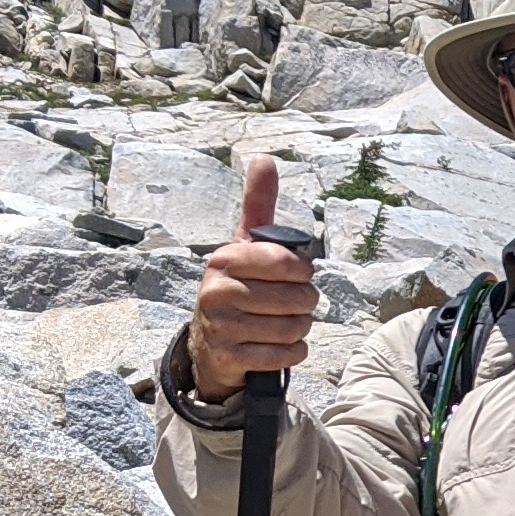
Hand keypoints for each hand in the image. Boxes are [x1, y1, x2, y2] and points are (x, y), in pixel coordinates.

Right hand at [189, 156, 317, 400]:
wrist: (210, 345)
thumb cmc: (238, 288)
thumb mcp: (245, 247)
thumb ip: (257, 206)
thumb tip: (263, 158)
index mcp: (224, 259)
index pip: (287, 263)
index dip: (303, 272)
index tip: (297, 276)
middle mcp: (216, 290)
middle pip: (296, 299)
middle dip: (304, 304)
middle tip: (292, 305)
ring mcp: (219, 326)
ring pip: (293, 328)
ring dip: (299, 330)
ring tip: (284, 325)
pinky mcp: (227, 357)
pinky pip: (283, 356)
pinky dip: (292, 353)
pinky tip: (279, 347)